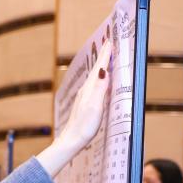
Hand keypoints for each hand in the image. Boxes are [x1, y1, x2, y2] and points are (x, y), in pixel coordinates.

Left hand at [36, 40, 112, 176]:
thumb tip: (104, 70)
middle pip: (96, 69)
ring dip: (100, 65)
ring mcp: (84, 97)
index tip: (110, 42)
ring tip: (105, 57)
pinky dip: (98, 76)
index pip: (99, 68)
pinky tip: (99, 79)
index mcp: (90, 89)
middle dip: (103, 56)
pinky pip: (93, 84)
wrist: (72, 140)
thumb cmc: (84, 126)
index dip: (105, 55)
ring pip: (94, 76)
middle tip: (108, 43)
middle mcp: (86, 90)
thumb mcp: (95, 107)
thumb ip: (100, 88)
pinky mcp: (84, 103)